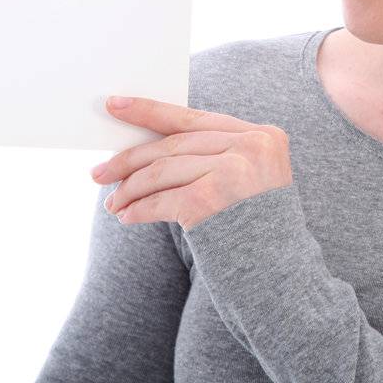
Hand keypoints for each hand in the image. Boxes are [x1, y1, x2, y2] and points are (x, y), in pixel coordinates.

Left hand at [89, 96, 292, 230]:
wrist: (283, 277)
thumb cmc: (259, 230)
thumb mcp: (250, 179)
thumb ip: (213, 156)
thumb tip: (146, 149)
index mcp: (261, 135)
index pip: (194, 117)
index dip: (150, 110)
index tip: (116, 105)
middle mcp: (250, 146)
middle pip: (173, 144)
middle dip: (130, 159)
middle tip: (98, 172)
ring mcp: (232, 170)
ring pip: (162, 171)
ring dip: (130, 188)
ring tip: (113, 202)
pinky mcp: (211, 199)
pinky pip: (161, 200)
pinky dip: (139, 209)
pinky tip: (127, 217)